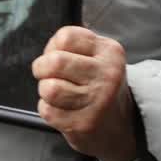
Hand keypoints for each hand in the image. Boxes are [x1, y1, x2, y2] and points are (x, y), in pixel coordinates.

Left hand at [33, 26, 136, 160]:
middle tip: (47, 74)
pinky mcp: (85, 123)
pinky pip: (48, 111)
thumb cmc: (98, 85)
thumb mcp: (98, 56)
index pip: (65, 37)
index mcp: (110, 51)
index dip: (52, 46)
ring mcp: (98, 100)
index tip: (58, 55)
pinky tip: (62, 109)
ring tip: (57, 93)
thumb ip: (75, 46)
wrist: (119, 123)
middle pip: (55, 62)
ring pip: (49, 88)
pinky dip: (47, 109)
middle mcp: (107, 74)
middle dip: (41, 68)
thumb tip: (49, 48)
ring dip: (45, 90)